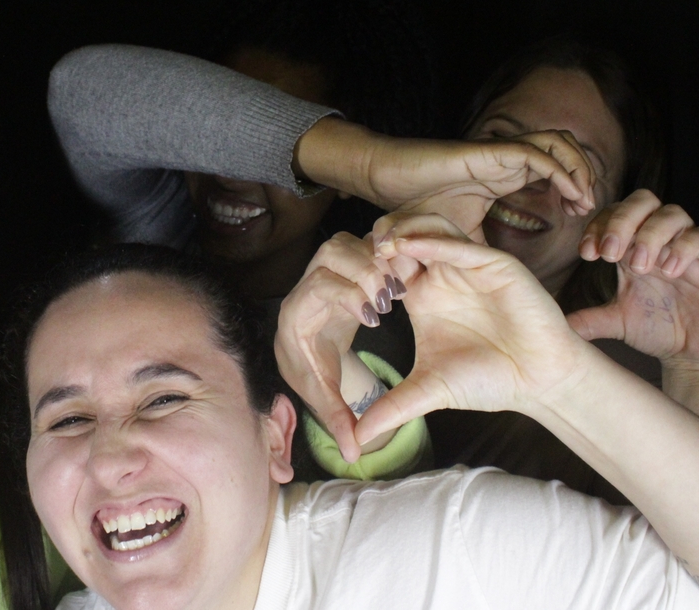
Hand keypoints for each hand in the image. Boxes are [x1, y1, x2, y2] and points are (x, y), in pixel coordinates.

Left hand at [274, 231, 406, 461]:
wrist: (303, 345)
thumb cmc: (311, 367)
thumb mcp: (324, 394)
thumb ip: (338, 420)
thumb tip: (353, 454)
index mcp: (297, 313)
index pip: (318, 287)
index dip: (347, 295)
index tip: (374, 317)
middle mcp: (306, 284)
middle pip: (330, 253)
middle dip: (363, 270)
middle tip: (389, 296)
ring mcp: (324, 269)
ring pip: (345, 243)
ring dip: (374, 259)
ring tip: (397, 287)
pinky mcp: (343, 263)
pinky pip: (361, 244)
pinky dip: (382, 255)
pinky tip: (401, 278)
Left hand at [354, 213, 587, 445]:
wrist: (538, 382)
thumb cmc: (488, 380)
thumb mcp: (428, 390)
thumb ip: (392, 408)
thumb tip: (356, 440)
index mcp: (422, 294)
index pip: (386, 262)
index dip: (364, 266)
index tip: (344, 283)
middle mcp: (443, 273)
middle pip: (403, 233)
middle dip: (377, 239)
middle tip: (356, 257)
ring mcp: (469, 265)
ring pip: (430, 226)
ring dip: (402, 231)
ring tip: (380, 248)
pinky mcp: (495, 265)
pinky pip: (460, 244)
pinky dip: (433, 241)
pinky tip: (409, 247)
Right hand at [382, 131, 598, 241]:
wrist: (388, 177)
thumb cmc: (417, 202)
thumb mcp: (458, 234)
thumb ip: (479, 247)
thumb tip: (493, 276)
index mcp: (504, 174)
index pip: (552, 169)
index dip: (573, 186)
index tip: (582, 215)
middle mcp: (507, 160)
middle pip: (564, 150)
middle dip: (584, 174)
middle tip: (589, 208)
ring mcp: (501, 153)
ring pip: (558, 143)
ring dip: (578, 167)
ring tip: (585, 198)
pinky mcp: (491, 152)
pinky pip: (536, 153)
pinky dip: (559, 169)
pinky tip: (571, 193)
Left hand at [570, 189, 698, 363]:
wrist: (695, 352)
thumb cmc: (658, 328)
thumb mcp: (618, 321)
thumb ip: (589, 319)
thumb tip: (554, 325)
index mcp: (632, 244)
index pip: (613, 213)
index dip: (598, 226)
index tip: (586, 253)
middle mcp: (660, 238)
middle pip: (641, 201)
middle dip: (621, 222)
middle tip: (609, 254)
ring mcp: (688, 245)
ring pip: (671, 214)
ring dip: (649, 235)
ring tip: (639, 266)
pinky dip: (684, 247)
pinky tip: (669, 269)